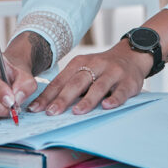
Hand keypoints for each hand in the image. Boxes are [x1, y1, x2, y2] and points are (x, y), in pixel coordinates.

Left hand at [29, 41, 150, 115]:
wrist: (132, 55)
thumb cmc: (102, 67)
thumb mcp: (84, 69)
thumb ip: (69, 84)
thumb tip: (47, 105)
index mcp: (80, 62)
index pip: (61, 81)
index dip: (48, 95)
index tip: (35, 109)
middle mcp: (95, 65)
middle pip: (77, 82)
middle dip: (63, 98)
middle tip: (52, 112)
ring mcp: (112, 73)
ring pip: (98, 87)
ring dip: (87, 100)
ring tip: (77, 112)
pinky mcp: (128, 82)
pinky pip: (120, 91)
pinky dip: (114, 99)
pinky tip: (107, 106)